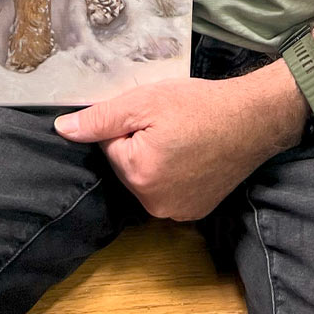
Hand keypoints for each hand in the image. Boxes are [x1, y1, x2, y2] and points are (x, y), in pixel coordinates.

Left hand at [53, 65, 307, 220]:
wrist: (252, 119)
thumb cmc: (198, 105)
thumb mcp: (144, 102)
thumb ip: (100, 119)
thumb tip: (62, 129)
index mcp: (138, 175)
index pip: (109, 146)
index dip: (127, 124)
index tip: (152, 113)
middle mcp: (154, 203)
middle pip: (127, 165)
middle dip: (139, 143)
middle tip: (168, 122)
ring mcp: (177, 212)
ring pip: (147, 178)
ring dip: (156, 158)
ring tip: (182, 137)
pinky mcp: (195, 212)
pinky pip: (169, 190)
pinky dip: (175, 173)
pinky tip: (193, 154)